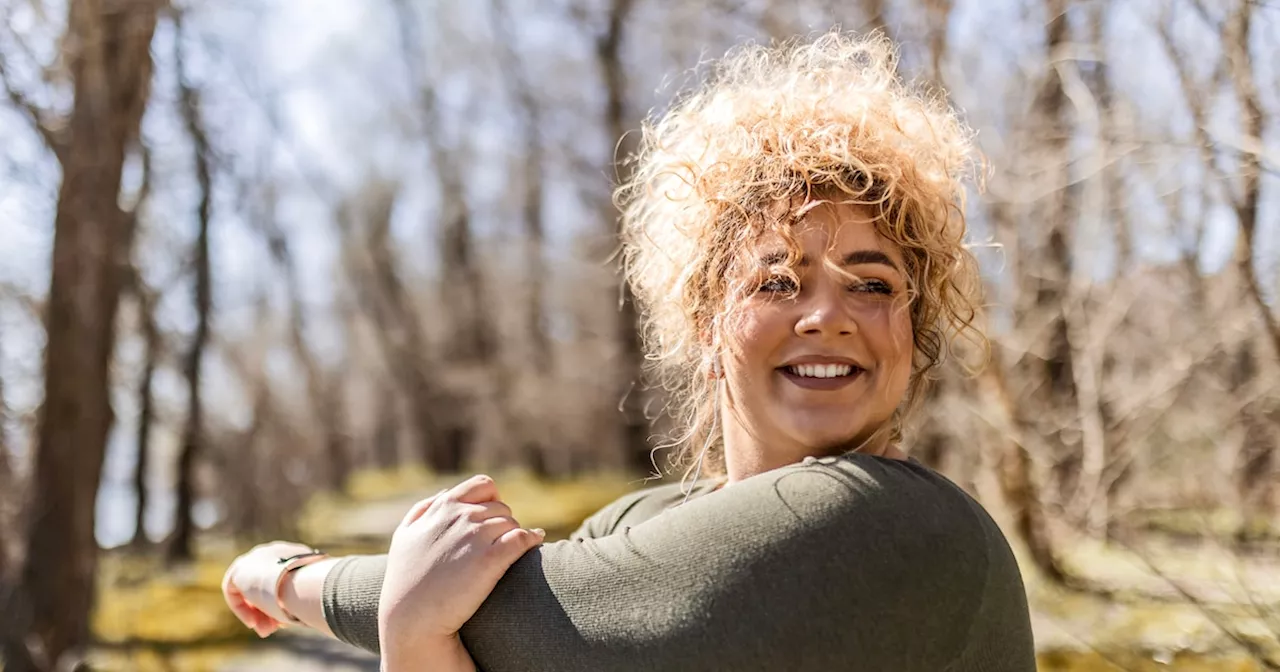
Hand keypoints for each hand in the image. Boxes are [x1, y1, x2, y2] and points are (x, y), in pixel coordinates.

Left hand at [221, 540, 313, 637]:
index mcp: (295, 553)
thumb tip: (293, 612)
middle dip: (267, 611)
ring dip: (257, 613)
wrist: (301, 584)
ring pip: (251, 590)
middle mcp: (273, 552)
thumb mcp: (307, 596)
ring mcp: (255, 557)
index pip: (282, 580)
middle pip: (264, 586)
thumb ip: (296, 599)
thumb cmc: (311, 593)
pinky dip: (243, 610)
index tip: (285, 622)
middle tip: (272, 629)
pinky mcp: (239, 568)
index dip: (281, 603)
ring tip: (265, 630)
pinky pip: (235, 593)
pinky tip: (253, 622)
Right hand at [378, 475, 543, 663]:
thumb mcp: (404, 537)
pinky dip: (531, 539)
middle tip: (499, 544)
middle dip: (503, 523)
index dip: (493, 500)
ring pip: (512, 523)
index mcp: (443, 507)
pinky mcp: (490, 560)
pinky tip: (535, 542)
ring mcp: (475, 537)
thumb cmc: (405, 582)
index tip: (493, 518)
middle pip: (500, 508)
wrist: (410, 620)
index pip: (482, 486)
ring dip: (515, 534)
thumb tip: (446, 494)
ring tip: (512, 551)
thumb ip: (422, 510)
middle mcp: (461, 516)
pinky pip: (522, 538)